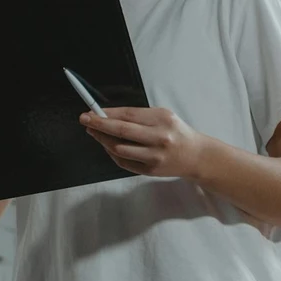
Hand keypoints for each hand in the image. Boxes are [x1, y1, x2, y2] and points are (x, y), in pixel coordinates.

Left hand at [80, 107, 205, 178]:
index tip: (90, 110)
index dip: (106, 113)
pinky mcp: (150, 170)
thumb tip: (106, 114)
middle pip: (121, 131)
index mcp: (162, 120)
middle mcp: (159, 138)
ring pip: (119, 148)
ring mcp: (154, 156)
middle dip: (99, 124)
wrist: (196, 156)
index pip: (128, 115)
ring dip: (102, 140)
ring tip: (93, 132)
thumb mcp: (162, 116)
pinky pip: (123, 162)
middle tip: (84, 119)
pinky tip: (107, 145)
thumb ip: (137, 116)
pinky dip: (112, 153)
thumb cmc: (176, 132)